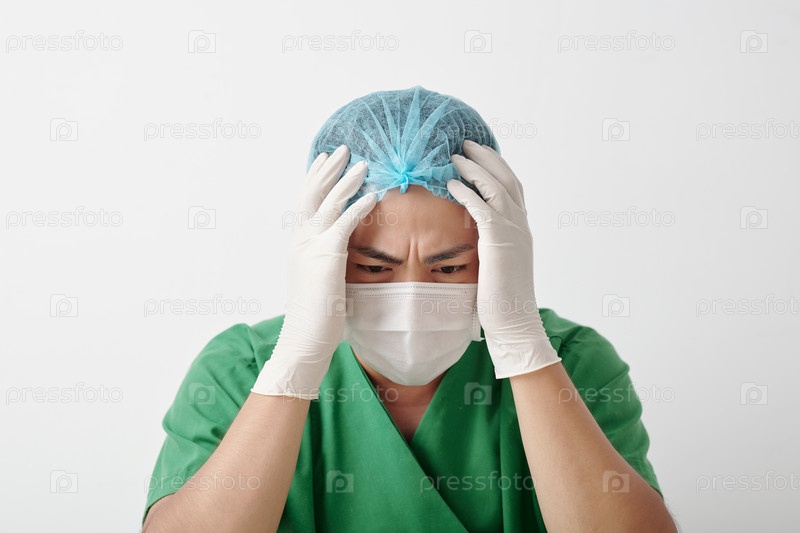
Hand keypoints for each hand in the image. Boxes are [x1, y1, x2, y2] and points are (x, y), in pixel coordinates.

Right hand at [252, 145, 376, 398]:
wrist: (304, 341)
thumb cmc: (316, 317)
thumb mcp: (320, 280)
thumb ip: (327, 260)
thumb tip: (341, 252)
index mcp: (298, 244)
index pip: (305, 202)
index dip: (315, 179)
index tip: (325, 160)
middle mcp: (300, 241)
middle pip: (311, 193)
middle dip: (328, 169)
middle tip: (342, 148)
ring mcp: (310, 248)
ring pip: (327, 203)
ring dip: (345, 180)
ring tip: (361, 162)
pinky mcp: (326, 258)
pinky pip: (344, 224)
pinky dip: (358, 207)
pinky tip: (373, 195)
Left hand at [447, 140, 560, 378]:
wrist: (514, 323)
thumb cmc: (501, 301)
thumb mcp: (497, 266)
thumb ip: (490, 246)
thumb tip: (473, 239)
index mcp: (521, 230)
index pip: (511, 189)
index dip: (496, 168)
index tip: (479, 155)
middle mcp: (521, 226)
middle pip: (506, 179)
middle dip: (486, 158)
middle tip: (467, 143)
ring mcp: (514, 232)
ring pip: (496, 187)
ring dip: (475, 169)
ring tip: (455, 156)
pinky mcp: (499, 242)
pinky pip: (482, 208)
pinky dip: (467, 192)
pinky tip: (452, 183)